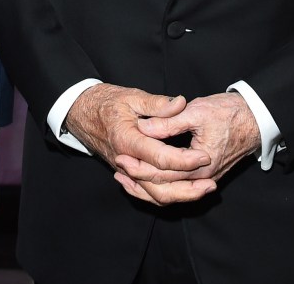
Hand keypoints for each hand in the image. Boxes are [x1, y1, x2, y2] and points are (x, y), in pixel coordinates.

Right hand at [65, 83, 216, 205]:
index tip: (205, 156)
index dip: (184, 160)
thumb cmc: (106, 102)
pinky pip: (145, 193)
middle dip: (188, 186)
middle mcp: (126, 161)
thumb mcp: (131, 96)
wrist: (82, 112)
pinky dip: (163, 196)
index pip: (160, 158)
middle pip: (159, 184)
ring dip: (180, 195)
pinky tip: (181, 193)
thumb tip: (180, 103)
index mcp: (127, 140)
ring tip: (202, 190)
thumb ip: (157, 104)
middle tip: (211, 182)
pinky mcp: (126, 173)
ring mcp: (124, 170)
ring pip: (153, 194)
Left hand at [127, 92, 260, 189]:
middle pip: (164, 187)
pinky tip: (142, 179)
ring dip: (145, 188)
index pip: (163, 172)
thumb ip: (169, 121)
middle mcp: (202, 177)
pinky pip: (176, 190)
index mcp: (201, 163)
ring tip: (123, 177)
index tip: (121, 155)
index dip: (140, 164)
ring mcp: (203, 179)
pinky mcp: (202, 177)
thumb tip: (144, 126)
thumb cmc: (228, 113)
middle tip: (118, 166)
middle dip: (138, 179)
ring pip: (170, 195)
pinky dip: (157, 188)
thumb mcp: (197, 111)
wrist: (253, 119)